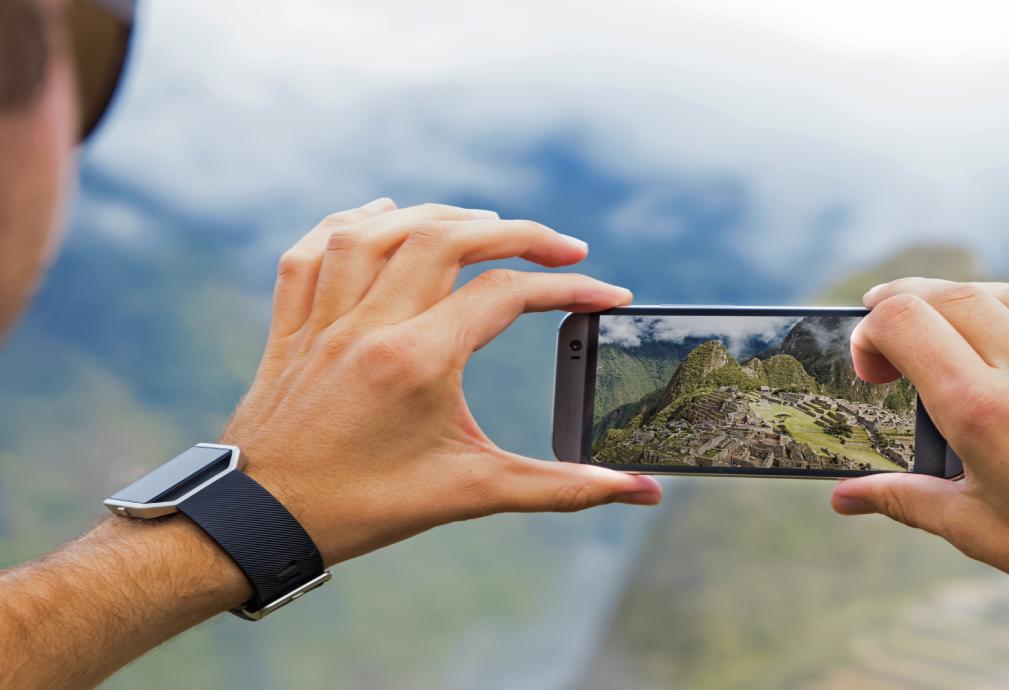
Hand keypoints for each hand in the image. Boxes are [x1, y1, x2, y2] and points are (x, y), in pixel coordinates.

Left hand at [221, 199, 660, 566]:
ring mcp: (323, 319)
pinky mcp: (291, 325)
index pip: (506, 296)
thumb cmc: (364, 510)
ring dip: (440, 215)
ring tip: (486, 224)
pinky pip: (314, 249)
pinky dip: (351, 222)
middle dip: (515, 231)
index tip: (608, 296)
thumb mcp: (470, 495)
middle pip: (447, 237)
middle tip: (562, 246)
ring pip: (380, 230)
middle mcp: (368, 324)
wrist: (256, 525)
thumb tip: (640, 493)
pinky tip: (382, 212)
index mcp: (415, 360)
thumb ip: (560, 489)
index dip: (569, 288)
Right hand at [830, 278, 1008, 688]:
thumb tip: (844, 498)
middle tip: (890, 331)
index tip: (872, 364)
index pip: (906, 320)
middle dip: (907, 301)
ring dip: (967, 299)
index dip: (871, 329)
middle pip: (952, 294)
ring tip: (950, 325)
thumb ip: (902, 498)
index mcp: (982, 411)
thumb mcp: (972, 528)